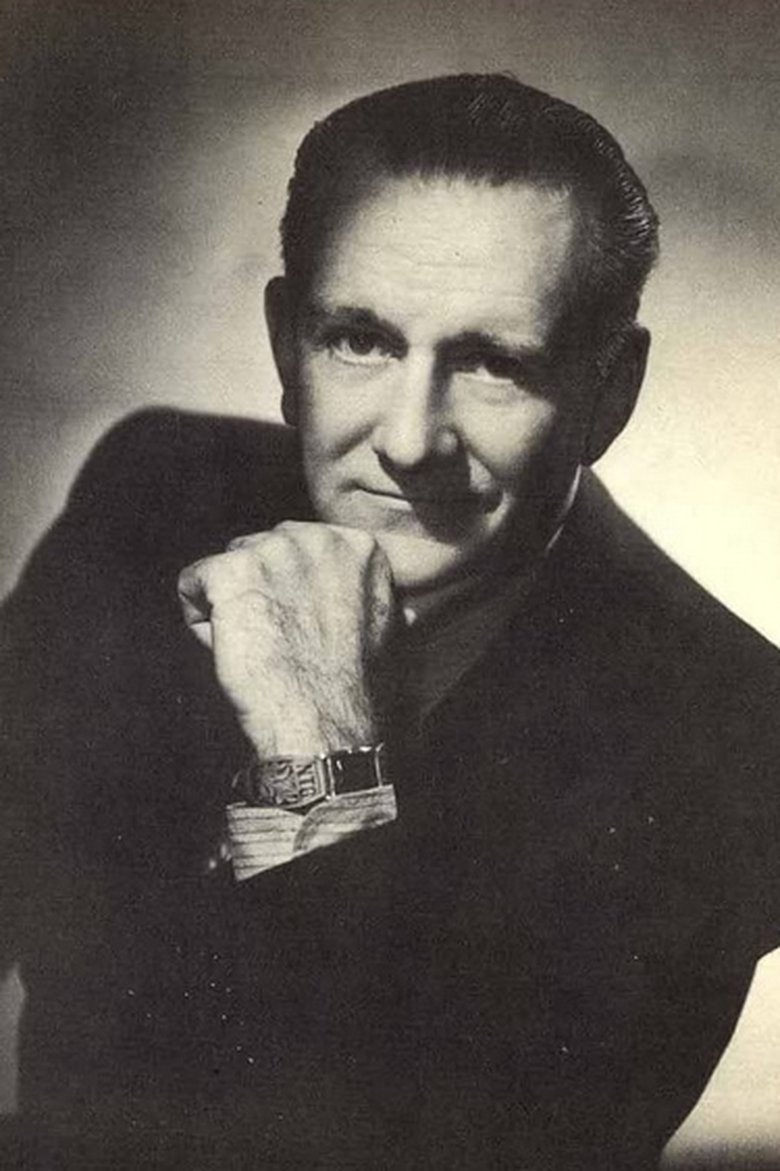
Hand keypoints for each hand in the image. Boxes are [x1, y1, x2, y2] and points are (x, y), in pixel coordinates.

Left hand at [177, 522, 395, 756]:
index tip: (303, 627)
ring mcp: (272, 551)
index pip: (300, 548)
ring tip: (258, 647)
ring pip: (227, 567)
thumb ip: (374, 602)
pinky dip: (201, 620)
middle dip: (259, 591)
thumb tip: (401, 611)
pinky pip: (193, 582)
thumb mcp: (387, 633)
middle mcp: (316, 537)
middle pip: (261, 549)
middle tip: (278, 639)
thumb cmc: (352, 688)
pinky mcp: (231, 572)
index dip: (293, 593)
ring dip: (231, 606)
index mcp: (357, 546)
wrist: (324, 720)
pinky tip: (229, 648)